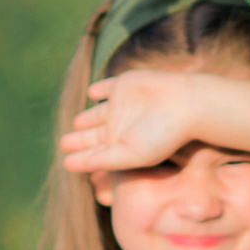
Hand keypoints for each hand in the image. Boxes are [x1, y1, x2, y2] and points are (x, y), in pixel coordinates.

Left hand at [59, 70, 208, 173]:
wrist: (185, 104)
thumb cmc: (162, 135)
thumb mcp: (130, 155)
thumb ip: (102, 160)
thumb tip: (70, 164)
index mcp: (121, 146)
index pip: (96, 154)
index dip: (80, 158)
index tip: (65, 163)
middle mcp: (120, 127)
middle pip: (94, 134)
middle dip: (80, 140)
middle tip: (64, 143)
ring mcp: (122, 105)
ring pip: (98, 113)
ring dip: (86, 117)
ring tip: (76, 123)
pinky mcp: (125, 85)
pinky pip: (107, 87)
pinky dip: (98, 89)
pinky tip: (92, 92)